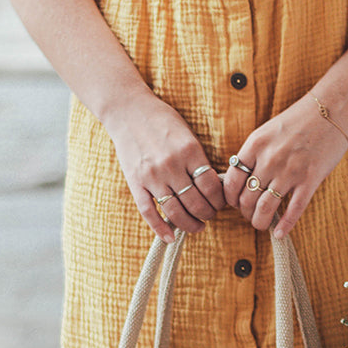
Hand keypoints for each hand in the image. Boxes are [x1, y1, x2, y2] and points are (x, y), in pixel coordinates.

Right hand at [104, 95, 226, 241]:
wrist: (128, 110)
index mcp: (189, 151)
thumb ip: (199, 159)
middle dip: (208, 214)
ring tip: (197, 226)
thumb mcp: (187, 133)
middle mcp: (171, 165)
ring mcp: (152, 176)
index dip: (219, 200)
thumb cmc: (161, 120)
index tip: (220, 203)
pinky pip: (149, 213)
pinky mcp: (136, 183)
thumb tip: (214, 186)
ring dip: (190, 225)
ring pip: (175, 212)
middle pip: (196, 203)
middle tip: (210, 215)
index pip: (211, 187)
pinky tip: (170, 237)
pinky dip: (160, 229)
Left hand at [223, 94, 347, 238]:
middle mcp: (269, 159)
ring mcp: (290, 171)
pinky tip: (280, 234)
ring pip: (265, 209)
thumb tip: (243, 180)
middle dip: (245, 213)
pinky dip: (284, 226)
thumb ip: (254, 154)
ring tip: (262, 225)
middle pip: (247, 199)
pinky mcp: (310, 180)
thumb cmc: (300, 119)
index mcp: (255, 145)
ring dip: (260, 223)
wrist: (334, 106)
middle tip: (251, 215)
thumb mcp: (268, 131)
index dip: (230, 198)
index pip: (231, 181)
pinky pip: (293, 211)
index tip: (236, 203)